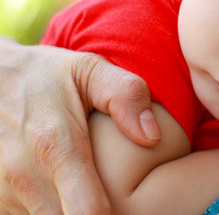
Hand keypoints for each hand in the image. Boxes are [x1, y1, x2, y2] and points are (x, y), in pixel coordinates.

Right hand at [0, 37, 160, 212]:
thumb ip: (125, 96)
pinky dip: (52, 207)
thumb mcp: (89, 70)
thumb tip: (152, 137)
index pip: (87, 213)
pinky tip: (64, 189)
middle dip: (97, 213)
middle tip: (113, 193)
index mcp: (55, 146)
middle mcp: (24, 175)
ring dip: (69, 211)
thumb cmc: (46, 75)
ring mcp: (3, 190)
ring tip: (88, 186)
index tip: (129, 207)